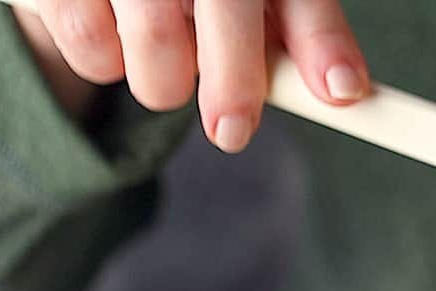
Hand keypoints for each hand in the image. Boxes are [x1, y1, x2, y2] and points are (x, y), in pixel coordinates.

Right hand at [12, 0, 369, 152]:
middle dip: (235, 79)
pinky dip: (107, 64)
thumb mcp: (259, 8)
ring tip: (162, 64)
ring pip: (152, 40)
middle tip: (232, 132)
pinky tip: (114, 36)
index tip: (342, 92)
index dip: (323, 40)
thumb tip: (343, 89)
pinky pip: (93, 45)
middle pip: (226, 4)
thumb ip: (302, 41)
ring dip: (161, 82)